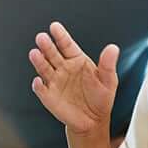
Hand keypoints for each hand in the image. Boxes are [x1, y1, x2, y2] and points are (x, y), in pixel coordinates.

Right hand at [29, 22, 119, 136]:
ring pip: (44, 68)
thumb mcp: (108, 80)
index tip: (54, 27)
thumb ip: (108, 64)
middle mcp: (63, 68)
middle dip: (46, 46)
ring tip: (35, 53)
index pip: (66, 44)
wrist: (93, 121)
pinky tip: (38, 81)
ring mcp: (54, 81)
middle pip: (52, 53)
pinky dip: (38, 85)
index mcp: (77, 60)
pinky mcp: (49, 96)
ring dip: (39, 61)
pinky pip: (41, 89)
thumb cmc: (101, 97)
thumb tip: (113, 48)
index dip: (60, 35)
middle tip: (41, 37)